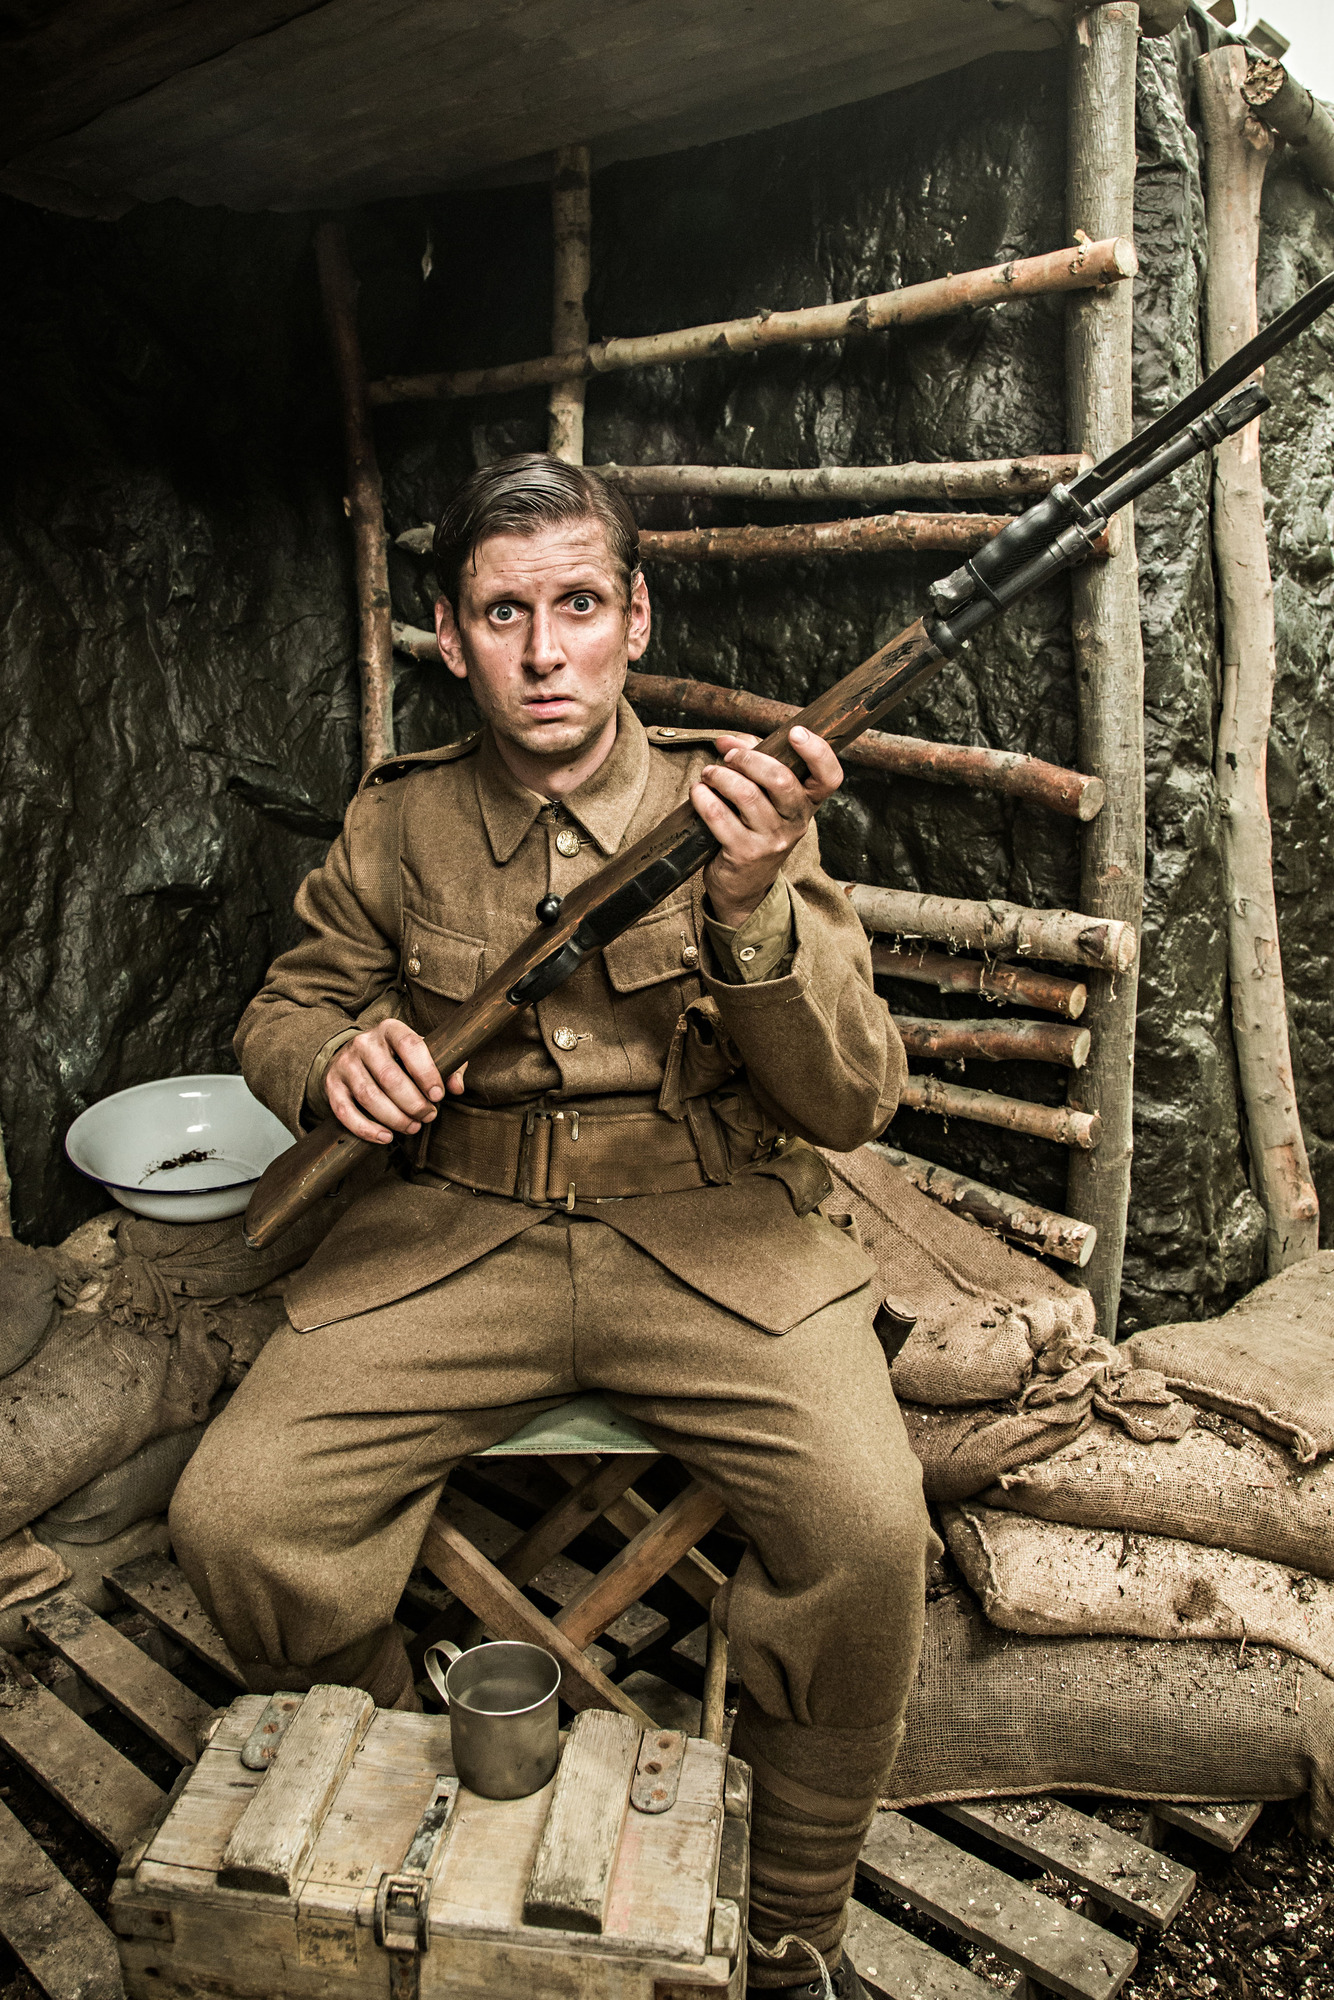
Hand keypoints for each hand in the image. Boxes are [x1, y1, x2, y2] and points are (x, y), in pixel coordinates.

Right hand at [325, 1018, 466, 1144]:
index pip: (410, 1046)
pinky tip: (386, 1137)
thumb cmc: (397, 1057)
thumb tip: (457, 1087)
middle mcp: (364, 1043)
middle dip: (413, 1103)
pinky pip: (346, 1112)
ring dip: (394, 1118)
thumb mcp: (422, 1053)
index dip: (426, 1072)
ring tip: (412, 1127)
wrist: (352, 1055)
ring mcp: (345, 1064)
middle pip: (390, 1077)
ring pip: (369, 1097)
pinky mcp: (332, 1086)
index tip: (439, 1095)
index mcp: (391, 1029)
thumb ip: (447, 1067)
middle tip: (428, 1116)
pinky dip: (366, 1129)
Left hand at [694, 725, 843, 928]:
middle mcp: (795, 822)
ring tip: (709, 774)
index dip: (817, 751)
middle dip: (748, 759)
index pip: (829, 777)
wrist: (745, 885)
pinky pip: (720, 816)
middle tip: (729, 756)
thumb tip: (727, 741)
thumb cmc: (753, 830)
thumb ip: (751, 760)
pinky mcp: (744, 853)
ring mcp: (772, 840)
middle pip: (781, 780)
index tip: (795, 733)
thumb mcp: (764, 797)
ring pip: (747, 795)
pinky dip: (703, 798)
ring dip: (721, 776)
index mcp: (807, 803)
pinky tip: (699, 793)